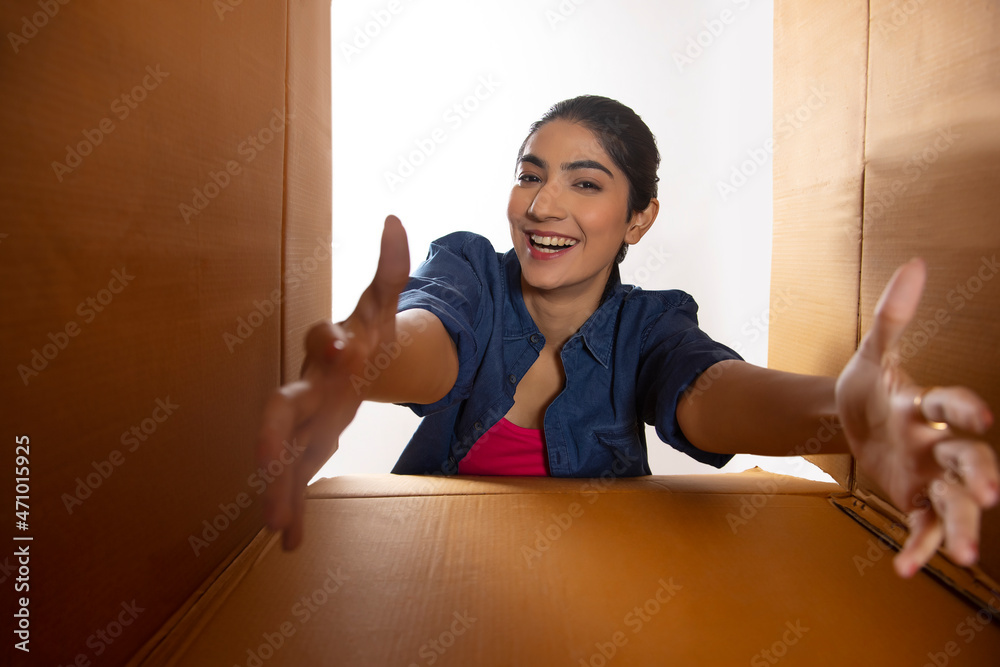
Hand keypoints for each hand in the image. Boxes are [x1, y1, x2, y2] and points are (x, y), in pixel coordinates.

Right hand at [256, 215, 409, 549]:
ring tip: (276, 525)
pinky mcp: (310, 448)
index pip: (322, 340)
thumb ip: (391, 267)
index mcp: (330, 349)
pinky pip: (298, 479)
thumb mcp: (383, 302)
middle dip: (272, 433)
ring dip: (279, 487)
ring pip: (285, 455)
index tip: (344, 347)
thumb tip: (396, 220)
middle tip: (264, 459)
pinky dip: (294, 511)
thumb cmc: (363, 332)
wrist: (348, 363)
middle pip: (282, 407)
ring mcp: (306, 421)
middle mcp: (309, 385)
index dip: (330, 342)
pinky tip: (289, 545)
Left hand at [835, 258, 998, 577]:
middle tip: (988, 494)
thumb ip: (894, 316)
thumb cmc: (869, 387)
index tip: (975, 414)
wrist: (847, 419)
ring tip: (969, 554)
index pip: (953, 406)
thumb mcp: (873, 355)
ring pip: (955, 503)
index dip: (964, 409)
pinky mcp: (913, 501)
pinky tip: (905, 568)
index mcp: (926, 406)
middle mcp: (937, 444)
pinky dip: (918, 547)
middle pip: (968, 461)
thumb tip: (916, 265)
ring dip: (964, 526)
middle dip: (979, 475)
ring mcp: (928, 476)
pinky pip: (922, 528)